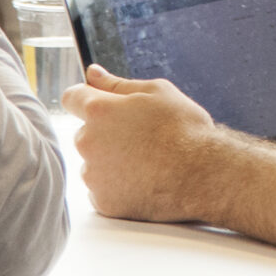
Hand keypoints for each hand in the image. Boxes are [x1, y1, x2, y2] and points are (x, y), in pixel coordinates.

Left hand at [59, 65, 220, 220]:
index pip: (72, 97)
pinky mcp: (104, 202)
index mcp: (98, 110)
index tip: (105, 107)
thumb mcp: (157, 92)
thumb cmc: (185, 129)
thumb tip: (93, 73)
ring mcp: (94, 176)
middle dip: (104, 133)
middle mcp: (88, 143)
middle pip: (85, 133)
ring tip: (146, 162)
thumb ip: (117, 83)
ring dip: (110, 162)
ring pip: (93, 164)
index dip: (87, 98)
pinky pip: (102, 191)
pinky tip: (144, 181)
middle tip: (140, 138)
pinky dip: (117, 187)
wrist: (203, 175)